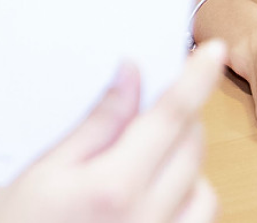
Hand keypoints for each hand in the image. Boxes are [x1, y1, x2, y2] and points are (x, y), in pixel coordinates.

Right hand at [0, 43, 226, 222]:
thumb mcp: (43, 172)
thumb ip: (96, 125)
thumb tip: (130, 77)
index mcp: (113, 188)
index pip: (168, 118)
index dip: (195, 79)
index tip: (213, 51)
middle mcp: (147, 220)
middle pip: (190, 150)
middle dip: (181, 118)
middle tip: (150, 103)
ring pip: (203, 189)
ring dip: (185, 163)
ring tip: (144, 156)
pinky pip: (196, 222)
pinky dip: (187, 199)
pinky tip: (153, 193)